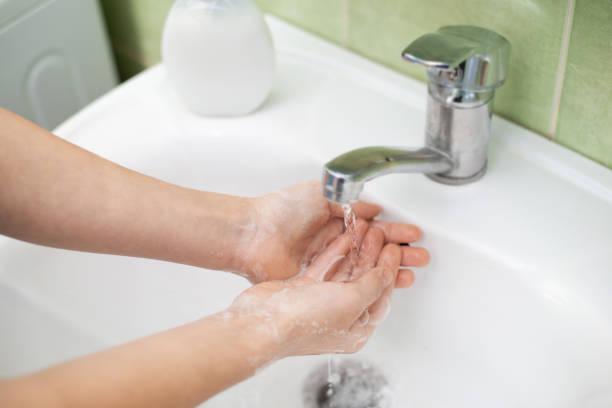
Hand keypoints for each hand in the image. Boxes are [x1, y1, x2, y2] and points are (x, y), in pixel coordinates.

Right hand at [229, 224, 402, 356]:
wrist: (263, 322)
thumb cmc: (303, 322)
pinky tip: (343, 239)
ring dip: (355, 251)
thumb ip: (372, 285)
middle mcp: (339, 317)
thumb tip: (387, 275)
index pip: (380, 296)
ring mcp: (319, 303)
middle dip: (373, 256)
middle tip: (381, 236)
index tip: (395, 250)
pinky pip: (324, 268)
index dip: (389, 270)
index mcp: (355, 330)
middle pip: (363, 282)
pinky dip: (335, 253)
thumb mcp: (350, 301)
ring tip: (364, 230)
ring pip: (344, 273)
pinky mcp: (302, 290)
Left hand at [236, 181, 428, 282]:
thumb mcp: (322, 194)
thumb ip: (351, 203)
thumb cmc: (281, 211)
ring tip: (410, 274)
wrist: (252, 234)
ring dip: (388, 271)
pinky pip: (347, 284)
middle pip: (374, 250)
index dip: (394, 232)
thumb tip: (375, 208)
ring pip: (365, 269)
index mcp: (335, 220)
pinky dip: (366, 286)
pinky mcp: (317, 282)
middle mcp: (334, 242)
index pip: (372, 227)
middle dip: (399, 253)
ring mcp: (326, 264)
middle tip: (420, 257)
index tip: (413, 235)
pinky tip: (383, 286)